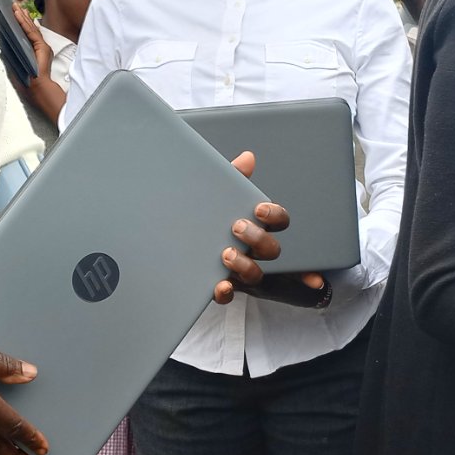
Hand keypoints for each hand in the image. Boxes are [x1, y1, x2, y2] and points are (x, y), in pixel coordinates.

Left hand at [11, 2, 65, 121]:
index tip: (16, 13)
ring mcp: (42, 46)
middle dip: (22, 16)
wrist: (37, 88)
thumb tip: (1, 48)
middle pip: (29, 27)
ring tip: (15, 7)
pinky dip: (25, 24)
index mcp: (34, 49)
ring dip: (22, 17)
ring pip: (31, 28)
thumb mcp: (16, 64)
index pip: (27, 32)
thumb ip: (12, 55)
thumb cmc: (27, 80)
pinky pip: (31, 32)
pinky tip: (19, 16)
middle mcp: (39, 46)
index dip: (21, 22)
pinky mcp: (42, 47)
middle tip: (15, 6)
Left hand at [211, 152, 299, 304]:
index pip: (279, 221)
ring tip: (225, 254)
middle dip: (258, 238)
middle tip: (237, 227)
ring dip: (245, 265)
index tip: (259, 209)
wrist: (175, 243)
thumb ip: (232, 178)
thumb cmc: (208, 217)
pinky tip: (221, 286)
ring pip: (255, 274)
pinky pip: (229, 296)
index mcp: (255, 225)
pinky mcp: (222, 286)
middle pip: (271, 250)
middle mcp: (252, 250)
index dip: (275, 216)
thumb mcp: (217, 195)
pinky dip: (226, 293)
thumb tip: (247, 158)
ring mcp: (239, 270)